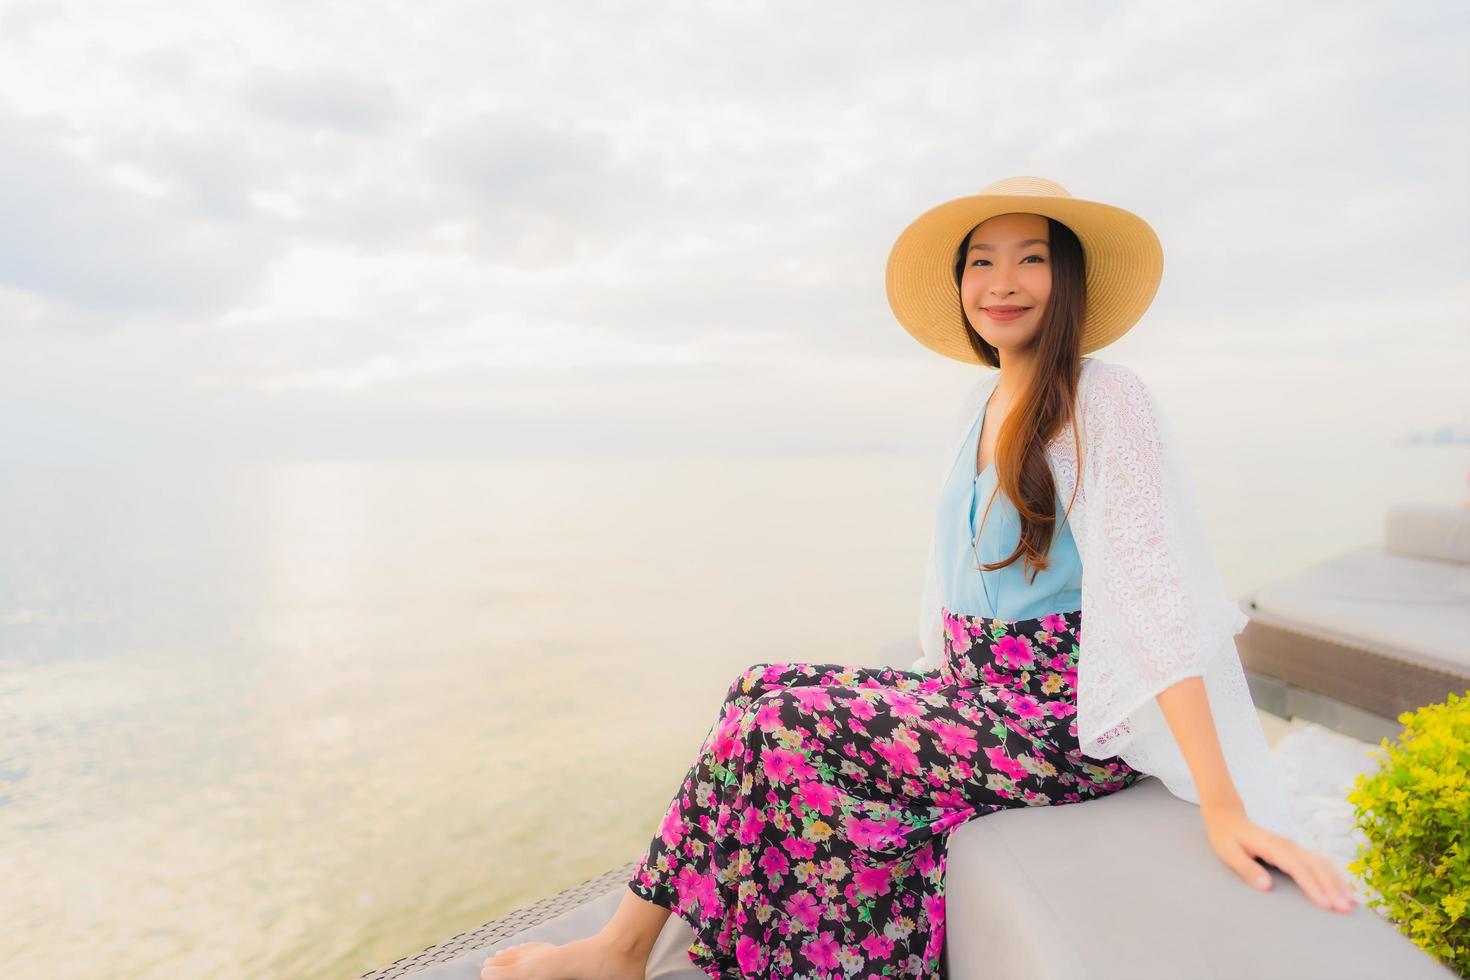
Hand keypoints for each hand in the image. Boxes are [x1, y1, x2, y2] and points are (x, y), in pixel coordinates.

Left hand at [1202, 804, 1359, 912]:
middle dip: (1333, 888)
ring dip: (1339, 883)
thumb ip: (1247, 868)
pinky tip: (1346, 889)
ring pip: (1323, 864)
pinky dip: (1336, 876)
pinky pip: (1321, 863)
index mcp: (1273, 847)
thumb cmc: (1226, 837)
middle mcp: (1289, 846)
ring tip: (1353, 903)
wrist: (1228, 817)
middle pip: (1317, 867)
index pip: (1298, 869)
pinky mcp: (1297, 851)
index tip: (1326, 904)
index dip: (1313, 887)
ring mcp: (1295, 847)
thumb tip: (1266, 886)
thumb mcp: (1228, 852)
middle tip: (1346, 910)